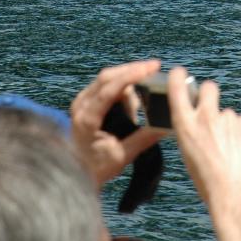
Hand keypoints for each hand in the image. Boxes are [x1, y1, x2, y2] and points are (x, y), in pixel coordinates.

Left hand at [70, 59, 165, 188]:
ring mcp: (81, 101)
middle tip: (155, 67)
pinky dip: (121, 84)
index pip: (109, 89)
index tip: (151, 67)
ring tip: (144, 94)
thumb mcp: (121, 156)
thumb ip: (143, 139)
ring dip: (128, 78)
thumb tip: (167, 124)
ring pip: (107, 78)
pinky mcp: (85, 101)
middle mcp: (80, 105)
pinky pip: (105, 84)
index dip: (131, 75)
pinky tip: (134, 95)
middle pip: (107, 76)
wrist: (74, 173)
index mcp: (87, 118)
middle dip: (132, 70)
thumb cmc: (96, 167)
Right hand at [167, 67, 240, 240]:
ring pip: (228, 114)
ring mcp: (228, 119)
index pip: (177, 88)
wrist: (234, 194)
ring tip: (230, 150)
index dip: (178, 77)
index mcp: (185, 125)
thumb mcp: (189, 154)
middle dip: (209, 93)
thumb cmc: (207, 181)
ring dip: (228, 125)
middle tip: (212, 107)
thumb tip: (201, 122)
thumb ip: (194, 132)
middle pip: (208, 88)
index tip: (180, 72)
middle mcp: (205, 116)